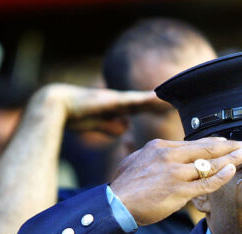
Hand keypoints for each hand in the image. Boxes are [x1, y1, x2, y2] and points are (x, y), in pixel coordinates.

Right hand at [32, 83, 169, 134]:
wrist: (56, 106)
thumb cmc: (76, 115)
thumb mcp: (100, 124)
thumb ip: (113, 126)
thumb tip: (126, 128)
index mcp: (120, 108)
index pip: (144, 107)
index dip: (159, 108)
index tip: (176, 107)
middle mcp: (121, 101)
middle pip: (148, 102)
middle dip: (165, 103)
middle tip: (185, 100)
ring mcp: (115, 100)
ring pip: (143, 100)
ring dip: (159, 101)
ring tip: (177, 99)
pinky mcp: (108, 101)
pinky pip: (131, 101)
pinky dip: (144, 100)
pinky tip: (157, 98)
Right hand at [110, 137, 241, 225]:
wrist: (114, 204)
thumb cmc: (124, 187)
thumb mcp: (136, 161)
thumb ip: (153, 157)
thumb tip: (162, 156)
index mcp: (160, 147)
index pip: (193, 143)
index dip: (212, 143)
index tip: (226, 143)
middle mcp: (170, 155)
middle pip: (205, 148)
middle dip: (228, 145)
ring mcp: (175, 173)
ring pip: (209, 163)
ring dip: (231, 157)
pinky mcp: (179, 190)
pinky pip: (206, 182)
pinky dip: (221, 175)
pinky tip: (232, 169)